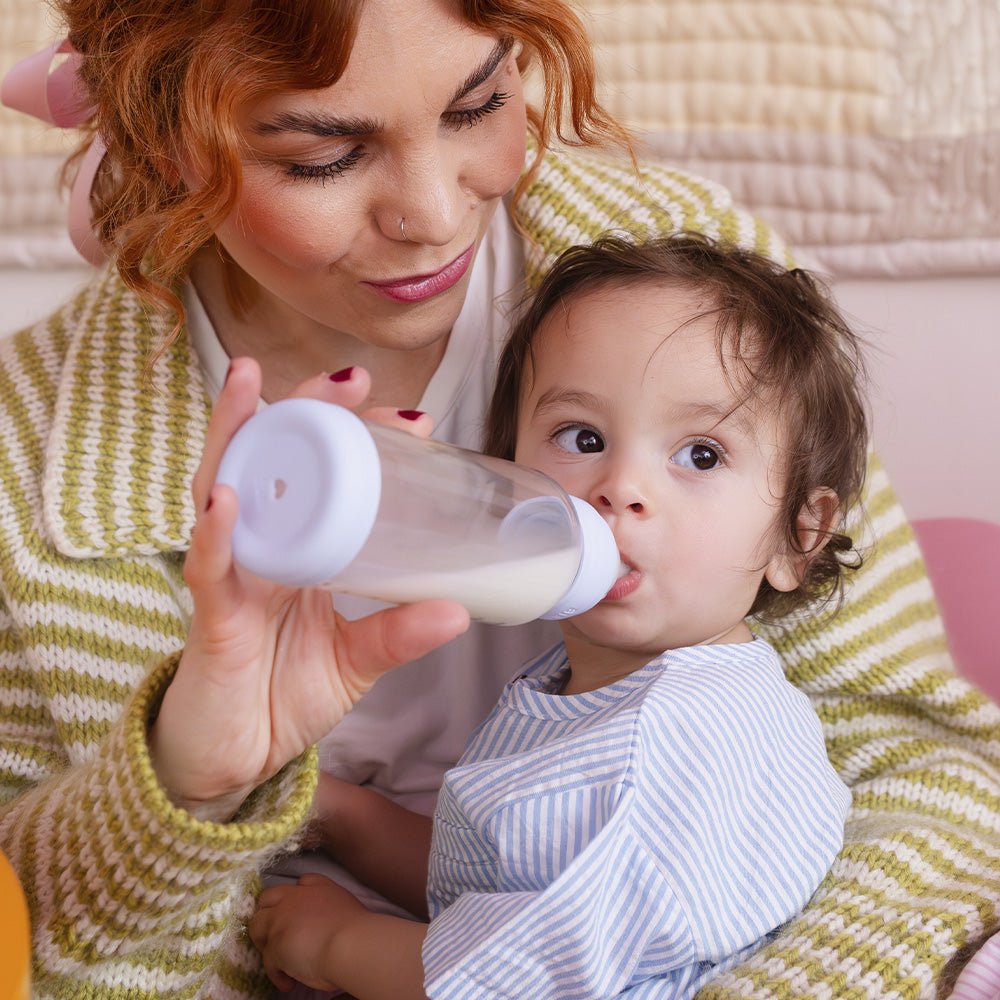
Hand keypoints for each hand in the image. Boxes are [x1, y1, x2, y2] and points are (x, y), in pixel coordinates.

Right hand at [149, 359, 469, 820]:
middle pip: (272, 461)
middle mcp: (260, 547)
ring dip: (236, 433)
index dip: (356, 440)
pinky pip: (209, 568)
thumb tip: (459, 610)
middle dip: (303, 413)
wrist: (236, 761)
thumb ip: (399, 634)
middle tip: (352, 381)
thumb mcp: (356, 659)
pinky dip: (216, 532)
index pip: (321, 475)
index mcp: (298, 549)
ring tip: (255, 383)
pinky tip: (227, 497)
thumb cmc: (284, 695)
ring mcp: (232, 575)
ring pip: (222, 487)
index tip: (411, 420)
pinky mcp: (210, 616)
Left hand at [250, 873, 428, 998]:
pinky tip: (288, 984)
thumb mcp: (345, 906)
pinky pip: (267, 961)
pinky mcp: (274, 945)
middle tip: (279, 934)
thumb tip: (324, 927)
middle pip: (268, 898)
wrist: (351, 943)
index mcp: (317, 888)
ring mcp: (281, 920)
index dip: (296, 897)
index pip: (300, 883)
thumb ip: (328, 908)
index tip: (298, 913)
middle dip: (269, 914)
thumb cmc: (357, 930)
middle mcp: (295, 898)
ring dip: (265, 942)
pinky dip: (277, 974)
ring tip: (278, 960)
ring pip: (257, 926)